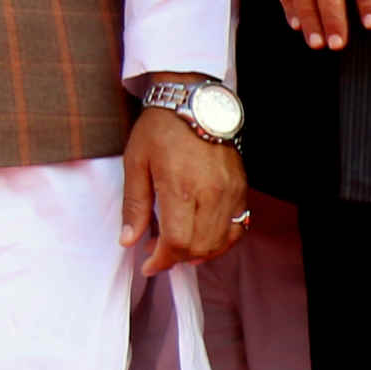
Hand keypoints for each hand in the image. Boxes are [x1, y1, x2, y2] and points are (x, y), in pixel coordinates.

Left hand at [121, 101, 247, 277]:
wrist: (194, 104)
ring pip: (221, 241)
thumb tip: (128, 240)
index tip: (148, 265)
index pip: (177, 241)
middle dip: (177, 259)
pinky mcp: (242, 188)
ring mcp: (231, 192)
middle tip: (157, 254)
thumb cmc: (160, 130)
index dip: (161, 261)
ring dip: (199, 253)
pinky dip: (222, 241)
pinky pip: (238, 227)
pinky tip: (204, 239)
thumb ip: (134, 205)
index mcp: (180, 186)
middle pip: (200, 246)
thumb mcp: (135, 163)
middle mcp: (211, 193)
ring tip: (178, 249)